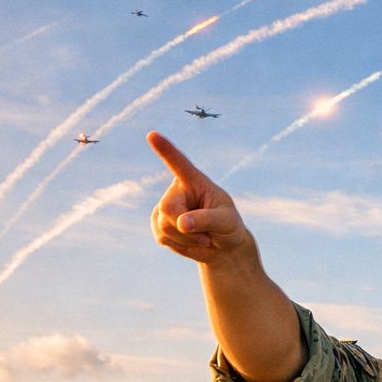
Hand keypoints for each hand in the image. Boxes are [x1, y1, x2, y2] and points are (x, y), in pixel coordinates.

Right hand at [148, 131, 252, 263]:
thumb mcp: (226, 221)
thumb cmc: (228, 227)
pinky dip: (180, 245)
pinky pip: (162, 237)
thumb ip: (206, 219)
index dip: (165, 150)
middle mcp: (177, 190)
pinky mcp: (158, 224)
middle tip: (206, 236)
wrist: (222, 246)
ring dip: (187, 239)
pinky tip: (191, 241)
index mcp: (194, 181)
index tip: (152, 135)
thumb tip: (181, 223)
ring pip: (164, 225)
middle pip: (168, 207)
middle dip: (185, 227)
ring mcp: (165, 207)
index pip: (178, 163)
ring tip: (203, 237)